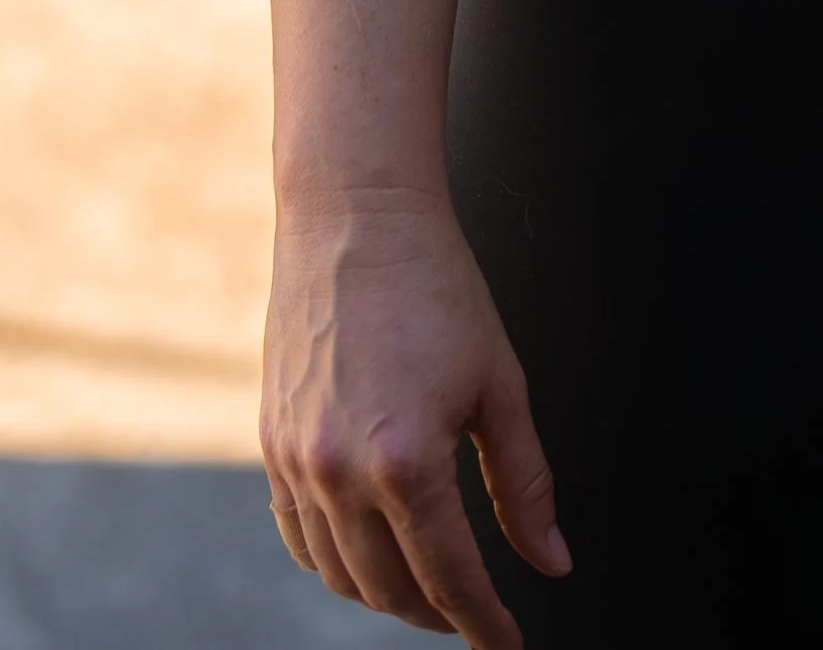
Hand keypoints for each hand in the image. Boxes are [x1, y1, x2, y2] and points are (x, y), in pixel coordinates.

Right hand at [260, 185, 571, 644]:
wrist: (356, 215)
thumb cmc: (436, 286)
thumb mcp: (499, 383)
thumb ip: (525, 483)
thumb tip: (551, 560)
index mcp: (407, 459)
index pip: (451, 577)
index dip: (483, 622)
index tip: (506, 643)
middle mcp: (340, 471)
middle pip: (391, 588)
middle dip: (439, 612)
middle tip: (473, 610)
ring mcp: (295, 461)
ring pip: (340, 574)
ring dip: (387, 594)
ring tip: (427, 586)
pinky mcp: (270, 443)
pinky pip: (298, 536)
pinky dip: (334, 561)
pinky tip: (367, 551)